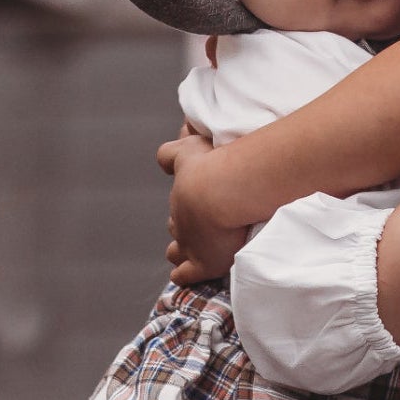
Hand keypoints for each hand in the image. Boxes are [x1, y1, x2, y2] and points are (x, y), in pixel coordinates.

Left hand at [161, 131, 254, 286]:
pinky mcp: (203, 264)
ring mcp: (189, 244)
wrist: (223, 192)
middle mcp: (180, 218)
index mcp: (182, 191)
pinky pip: (185, 274)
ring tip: (192, 252)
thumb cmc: (213, 165)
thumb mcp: (191, 147)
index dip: (184, 197)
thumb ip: (184, 143)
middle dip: (184, 225)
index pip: (177, 199)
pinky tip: (184, 276)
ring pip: (175, 251)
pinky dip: (183, 275)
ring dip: (181, 251)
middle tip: (200, 225)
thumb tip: (182, 123)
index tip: (193, 197)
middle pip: (175, 225)